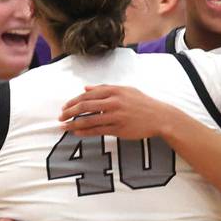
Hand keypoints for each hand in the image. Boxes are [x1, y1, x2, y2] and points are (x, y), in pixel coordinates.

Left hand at [59, 85, 173, 139]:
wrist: (159, 117)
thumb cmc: (142, 103)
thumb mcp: (125, 90)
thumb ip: (105, 88)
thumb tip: (85, 88)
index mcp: (114, 91)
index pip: (88, 95)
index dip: (73, 101)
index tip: (64, 107)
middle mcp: (114, 102)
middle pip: (85, 106)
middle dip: (69, 112)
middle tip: (60, 117)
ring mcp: (116, 116)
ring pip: (89, 120)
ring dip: (73, 124)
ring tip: (64, 127)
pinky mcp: (119, 129)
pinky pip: (98, 131)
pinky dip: (85, 132)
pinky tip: (77, 133)